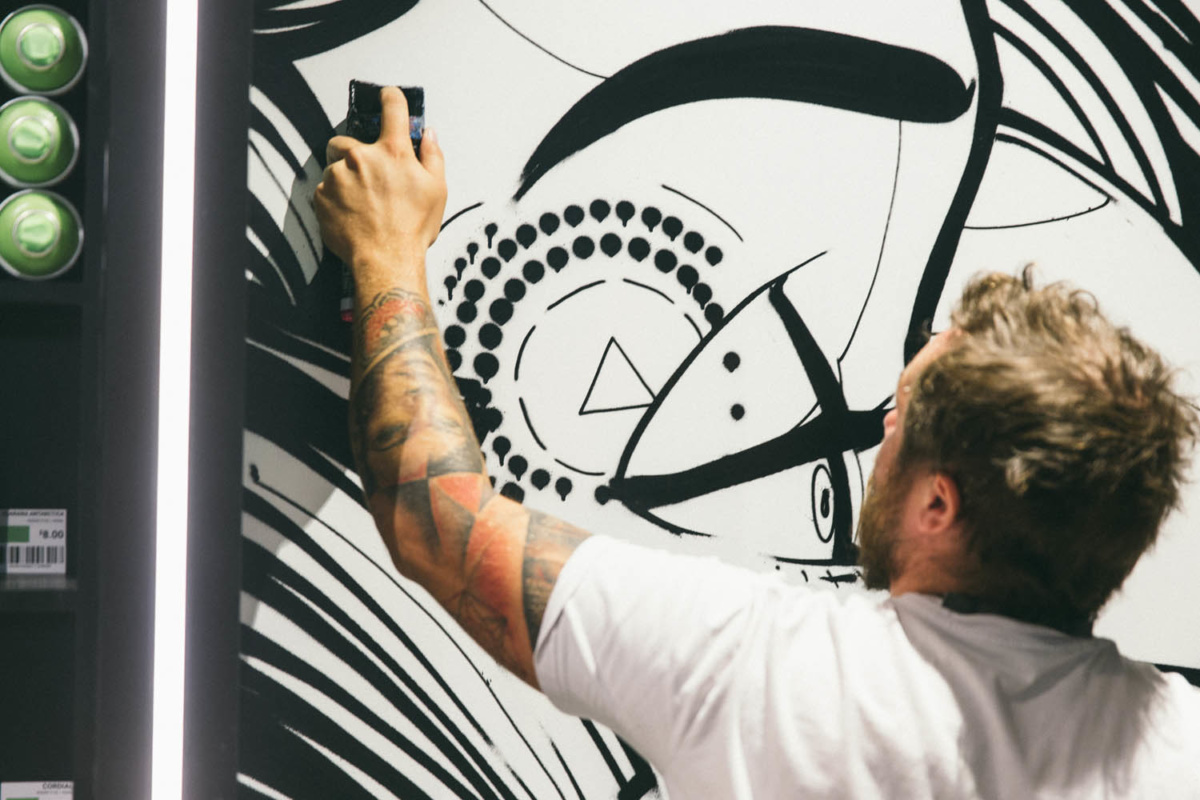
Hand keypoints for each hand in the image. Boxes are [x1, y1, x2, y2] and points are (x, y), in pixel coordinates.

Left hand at [314, 86, 446, 272]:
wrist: (385, 260)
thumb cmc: (412, 229)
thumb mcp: (437, 190)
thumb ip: (433, 156)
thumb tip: (428, 135)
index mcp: (393, 152)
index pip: (392, 107)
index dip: (391, 97)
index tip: (388, 97)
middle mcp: (362, 157)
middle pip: (347, 139)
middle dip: (354, 152)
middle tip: (367, 175)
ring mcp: (338, 176)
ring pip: (334, 166)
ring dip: (344, 178)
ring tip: (361, 202)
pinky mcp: (322, 196)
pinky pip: (325, 189)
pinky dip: (335, 198)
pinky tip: (351, 214)